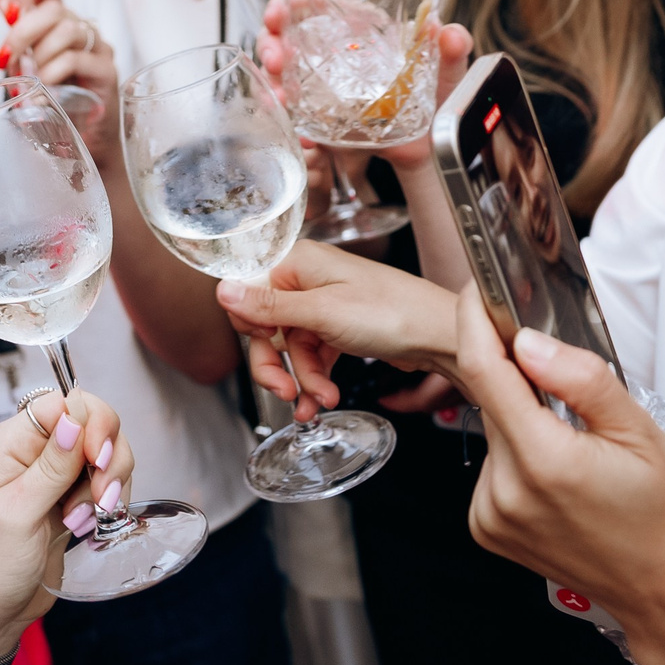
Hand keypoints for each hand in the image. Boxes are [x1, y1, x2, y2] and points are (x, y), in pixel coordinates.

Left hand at [0, 0, 118, 157]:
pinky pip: (74, 59)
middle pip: (54, 9)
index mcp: (60, 21)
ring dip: (40, 56)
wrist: (84, 139)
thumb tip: (3, 5)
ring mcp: (98, 49)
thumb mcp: (29, 66)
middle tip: (7, 58)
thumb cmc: (55, 100)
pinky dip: (52, 73)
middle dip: (23, 33)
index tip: (8, 11)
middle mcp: (82, 28)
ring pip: (67, 31)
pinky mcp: (106, 72)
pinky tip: (45, 89)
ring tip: (32, 80)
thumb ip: (19, 39)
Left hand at [0, 390, 129, 661]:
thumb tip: (75, 418)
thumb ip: (51, 467)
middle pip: (96, 423)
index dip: (91, 424)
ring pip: (109, 452)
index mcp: (13, 441)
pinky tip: (89, 527)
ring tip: (84, 520)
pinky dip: (111, 501)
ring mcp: (59, 473)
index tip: (96, 461)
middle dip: (107, 458)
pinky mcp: (75, 496)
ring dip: (110, 485)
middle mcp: (37, 449)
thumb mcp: (17, 514)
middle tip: (99, 498)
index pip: (66, 402)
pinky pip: (110, 481)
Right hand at [216, 242, 463, 420]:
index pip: (248, 295)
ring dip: (301, 378)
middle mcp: (307, 278)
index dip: (254, 332)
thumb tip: (222, 290)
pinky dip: (315, 377)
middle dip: (276, 365)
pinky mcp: (338, 325)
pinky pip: (312, 354)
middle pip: (267, 327)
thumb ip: (269, 307)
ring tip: (320, 401)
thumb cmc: (393, 313)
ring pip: (291, 347)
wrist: (442, 336)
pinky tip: (323, 397)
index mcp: (297, 262)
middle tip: (285, 392)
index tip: (269, 356)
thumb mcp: (323, 313)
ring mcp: (324, 303)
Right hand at [257, 0, 471, 174]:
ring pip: (282, 72)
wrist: (434, 147)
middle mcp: (336, 54)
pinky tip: (291, 122)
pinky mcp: (322, 117)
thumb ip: (454, 49)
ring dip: (271, 79)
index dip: (294, 2)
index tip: (284, 7)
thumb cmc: (439, 99)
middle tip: (273, 54)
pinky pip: (292, 111)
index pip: (318, 5)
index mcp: (360, 30)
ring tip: (278, 92)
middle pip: (288, 35)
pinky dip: (284, 114)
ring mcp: (324, 86)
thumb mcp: (449, 70)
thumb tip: (448, 31)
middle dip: (270, 39)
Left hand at [451, 291, 664, 664]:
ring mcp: (492, 515)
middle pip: (492, 400)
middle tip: (562, 375)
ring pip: (493, 433)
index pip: (484, 370)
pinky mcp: (488, 530)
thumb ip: (581, 380)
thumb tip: (529, 340)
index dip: (476, 321)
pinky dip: (518, 457)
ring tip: (579, 445)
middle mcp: (506, 490)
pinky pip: (492, 469)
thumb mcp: (641, 432)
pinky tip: (560, 477)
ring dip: (522, 421)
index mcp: (544, 460)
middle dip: (518, 376)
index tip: (479, 291)